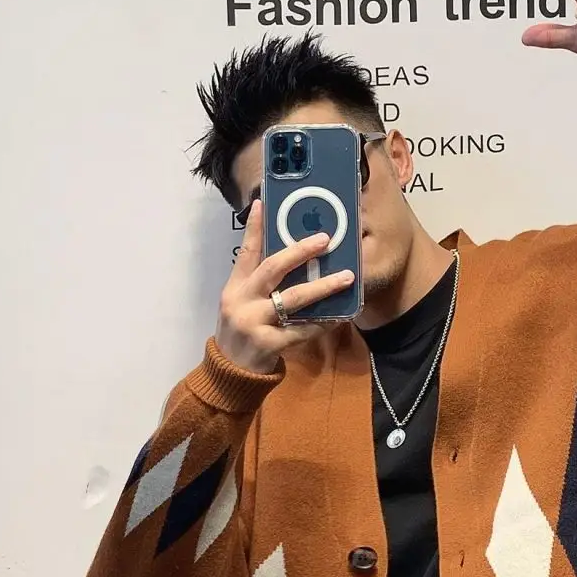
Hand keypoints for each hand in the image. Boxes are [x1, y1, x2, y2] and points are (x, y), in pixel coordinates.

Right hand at [216, 199, 355, 373]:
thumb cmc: (242, 333)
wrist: (230, 374)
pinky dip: (323, 321)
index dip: (254, 227)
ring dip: (323, 286)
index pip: (246, 252)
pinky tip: (341, 315)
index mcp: (234, 287)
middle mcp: (242, 301)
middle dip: (300, 251)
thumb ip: (257, 283)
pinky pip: (302, 330)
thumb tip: (289, 258)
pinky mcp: (269, 345)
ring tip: (347, 277)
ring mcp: (254, 323)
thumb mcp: (240, 304)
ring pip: (294, 299)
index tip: (262, 203)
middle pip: (272, 268)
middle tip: (325, 239)